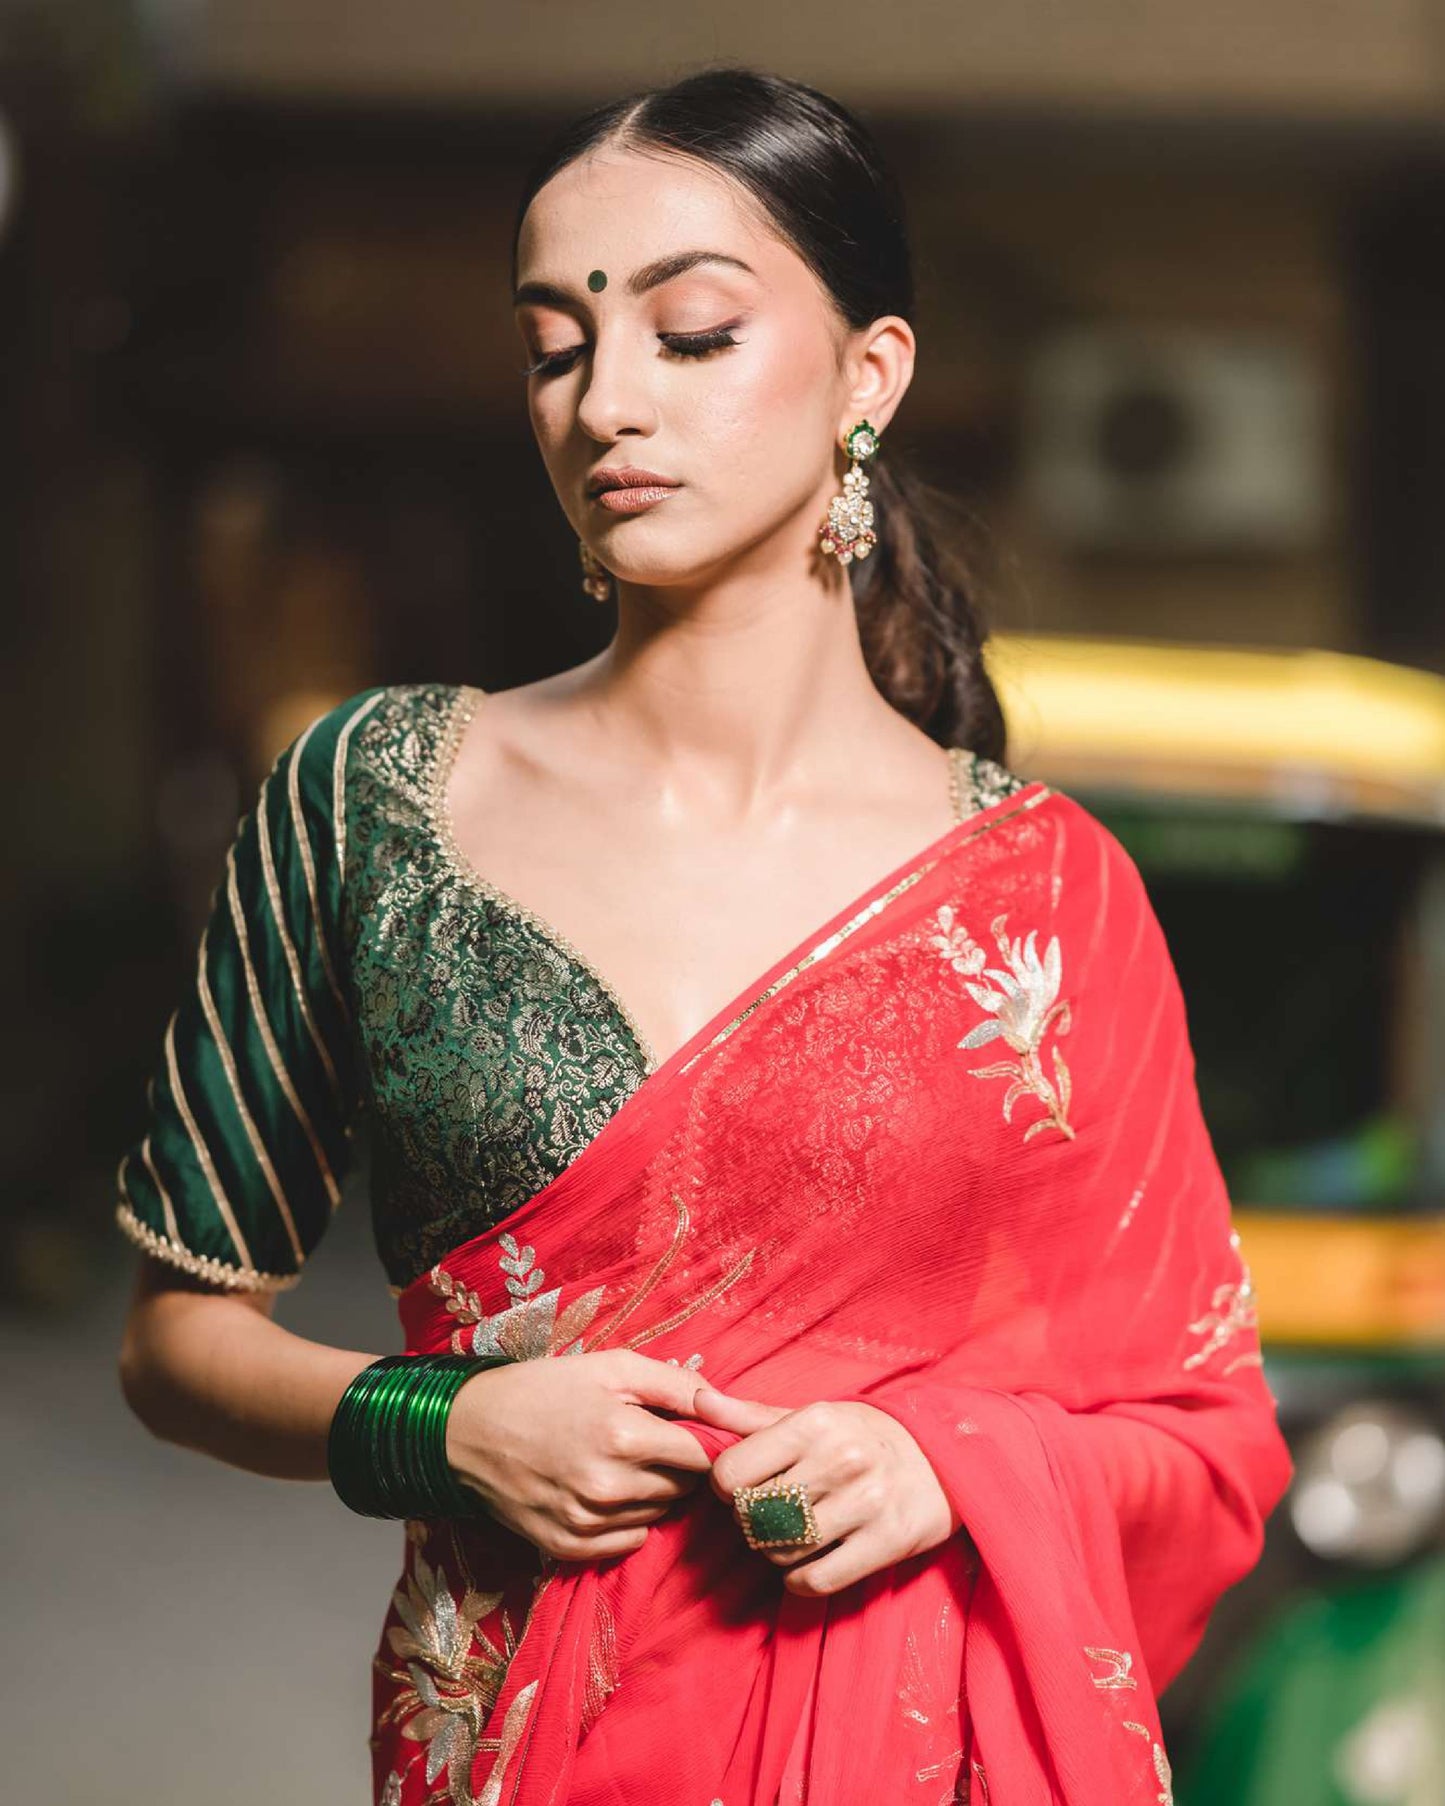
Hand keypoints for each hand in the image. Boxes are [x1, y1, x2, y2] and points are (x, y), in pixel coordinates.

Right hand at [445, 1349, 711, 1562]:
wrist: (468, 1429)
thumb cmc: (545, 1389)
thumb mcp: (612, 1366)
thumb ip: (675, 1383)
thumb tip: (726, 1406)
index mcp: (623, 1436)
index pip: (704, 1456)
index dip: (712, 1442)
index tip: (706, 1432)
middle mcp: (608, 1487)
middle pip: (684, 1487)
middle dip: (682, 1464)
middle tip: (656, 1439)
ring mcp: (586, 1523)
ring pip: (660, 1515)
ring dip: (657, 1492)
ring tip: (627, 1460)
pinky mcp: (568, 1547)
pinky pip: (630, 1543)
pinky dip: (631, 1519)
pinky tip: (610, 1490)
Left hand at [694, 1385, 970, 1595]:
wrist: (944, 1458)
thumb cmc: (862, 1435)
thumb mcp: (811, 1416)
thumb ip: (749, 1416)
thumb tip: (696, 1402)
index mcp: (815, 1422)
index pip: (732, 1472)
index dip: (725, 1486)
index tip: (739, 1487)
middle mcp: (840, 1460)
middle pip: (752, 1515)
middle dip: (748, 1520)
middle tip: (764, 1513)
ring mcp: (866, 1504)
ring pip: (780, 1550)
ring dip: (774, 1551)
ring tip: (788, 1534)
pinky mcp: (887, 1542)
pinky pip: (815, 1580)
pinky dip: (798, 1579)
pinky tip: (806, 1562)